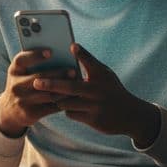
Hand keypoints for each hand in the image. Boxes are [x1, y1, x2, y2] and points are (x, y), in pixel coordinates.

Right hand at [0, 48, 77, 136]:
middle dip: (58, 74)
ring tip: (77, 84)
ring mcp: (22, 100)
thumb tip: (61, 57)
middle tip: (73, 71)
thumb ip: (35, 65)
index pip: (21, 60)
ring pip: (48, 94)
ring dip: (64, 89)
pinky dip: (64, 101)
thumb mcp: (21, 73)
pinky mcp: (30, 114)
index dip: (35, 55)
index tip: (50, 52)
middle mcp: (15, 85)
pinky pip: (51, 107)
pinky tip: (73, 96)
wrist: (10, 110)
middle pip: (39, 78)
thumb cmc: (22, 84)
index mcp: (14, 70)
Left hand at [32, 44, 159, 146]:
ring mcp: (96, 107)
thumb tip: (72, 46)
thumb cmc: (112, 90)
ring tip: (52, 95)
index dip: (80, 54)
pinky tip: (68, 105)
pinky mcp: (93, 120)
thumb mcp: (104, 74)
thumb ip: (88, 61)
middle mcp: (98, 91)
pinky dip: (67, 109)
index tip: (70, 46)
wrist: (130, 115)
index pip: (89, 63)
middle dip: (51, 84)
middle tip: (36, 82)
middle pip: (70, 87)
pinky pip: (71, 113)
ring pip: (67, 102)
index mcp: (101, 76)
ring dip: (58, 99)